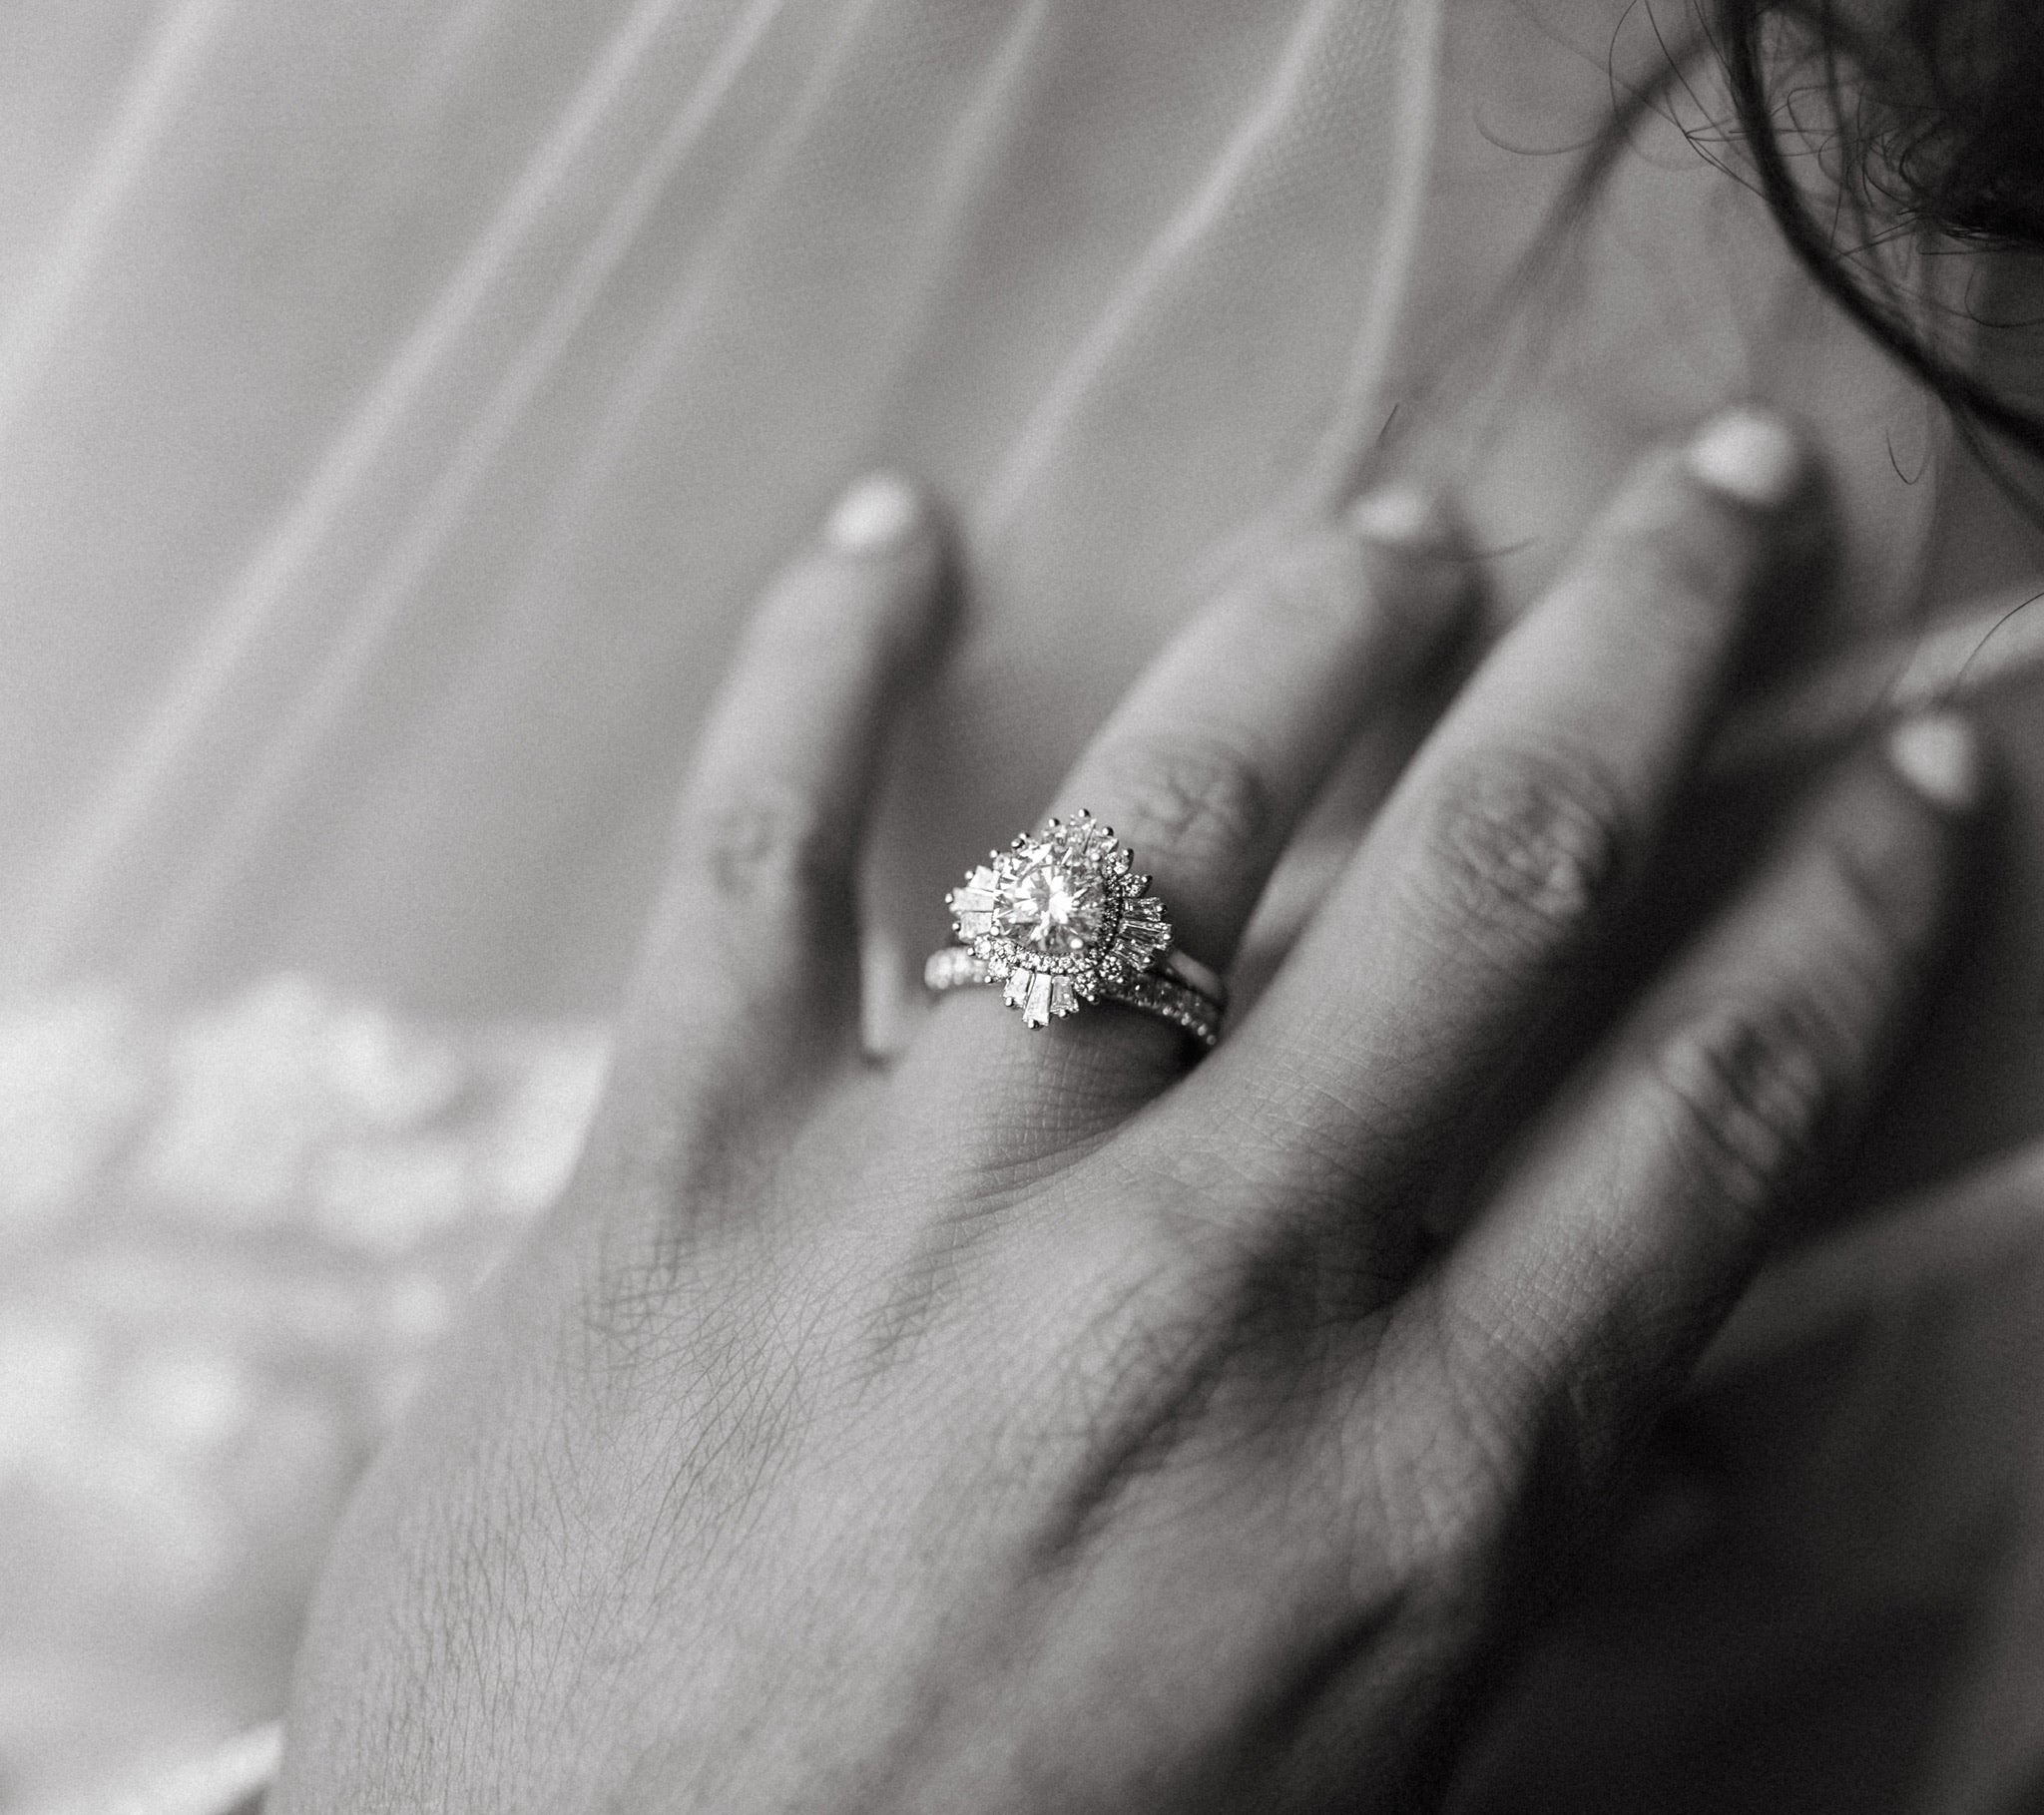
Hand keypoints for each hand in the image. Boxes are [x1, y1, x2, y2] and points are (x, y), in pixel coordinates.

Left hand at [274, 418, 1984, 1813]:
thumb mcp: (1342, 1780)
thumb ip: (1492, 1555)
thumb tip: (1658, 1402)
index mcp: (1413, 1477)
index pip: (1709, 1102)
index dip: (1846, 905)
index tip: (1908, 764)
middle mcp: (1199, 1286)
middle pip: (1495, 882)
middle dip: (1646, 653)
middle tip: (1717, 494)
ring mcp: (924, 1192)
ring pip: (1165, 806)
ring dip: (1313, 624)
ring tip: (1398, 528)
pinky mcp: (679, 1161)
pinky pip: (763, 845)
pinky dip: (821, 663)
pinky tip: (892, 528)